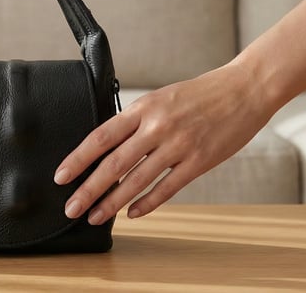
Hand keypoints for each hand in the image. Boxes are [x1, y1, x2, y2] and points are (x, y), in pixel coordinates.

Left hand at [53, 62, 273, 224]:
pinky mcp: (199, 161)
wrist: (243, 89)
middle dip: (89, 189)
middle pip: (114, 163)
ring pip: (137, 180)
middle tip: (70, 208)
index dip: (78, 159)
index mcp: (142, 108)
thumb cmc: (197, 95)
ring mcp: (179, 145)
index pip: (101, 137)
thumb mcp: (158, 99)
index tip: (61, 177)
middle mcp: (157, 127)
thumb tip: (105, 148)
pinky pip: (167, 188)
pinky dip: (147, 203)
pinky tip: (132, 214)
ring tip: (95, 216)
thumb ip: (134, 122)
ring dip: (113, 202)